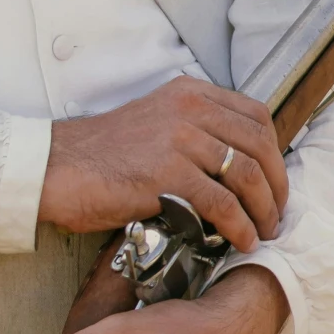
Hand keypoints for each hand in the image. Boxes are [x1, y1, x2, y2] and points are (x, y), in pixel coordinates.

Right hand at [38, 75, 287, 253]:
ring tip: (263, 232)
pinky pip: (221, 203)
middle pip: (258, 145)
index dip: (273, 151)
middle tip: (276, 214)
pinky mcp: (168, 173)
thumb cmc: (102, 155)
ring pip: (246, 174)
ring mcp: (180, 138)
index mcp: (189, 92)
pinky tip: (241, 241)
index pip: (255, 115)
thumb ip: (193, 132)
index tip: (274, 181)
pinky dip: (239, 226)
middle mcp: (189, 108)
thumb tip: (234, 167)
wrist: (57, 167)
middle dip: (276, 184)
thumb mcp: (155, 124)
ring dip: (263, 209)